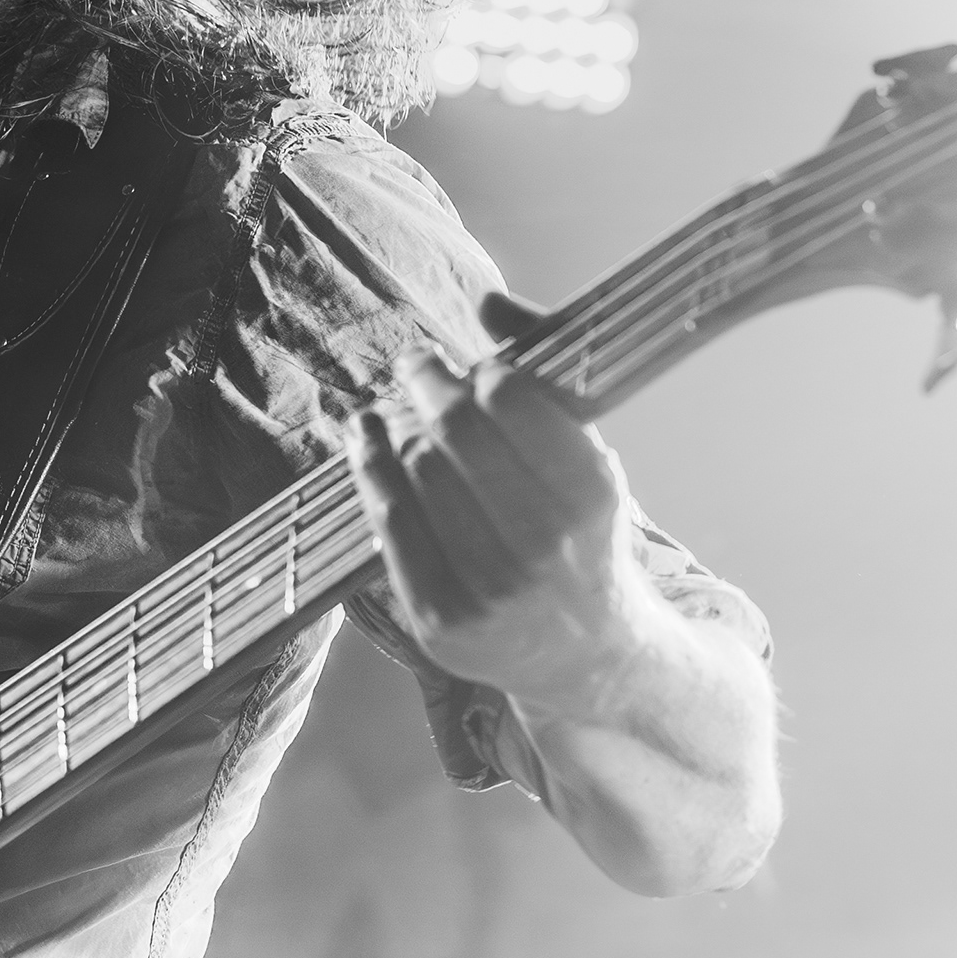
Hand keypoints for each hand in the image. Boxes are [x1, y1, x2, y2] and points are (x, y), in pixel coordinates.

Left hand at [341, 354, 656, 716]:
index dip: (482, 373)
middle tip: (417, 363)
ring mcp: (487, 592)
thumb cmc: (583, 539)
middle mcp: (542, 548)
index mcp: (592, 498)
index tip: (472, 366)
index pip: (512, 401)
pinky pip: (387, 524)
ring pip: (415, 474)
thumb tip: (488, 298)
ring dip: (393, 425)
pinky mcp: (439, 623)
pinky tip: (364, 438)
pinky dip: (369, 469)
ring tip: (390, 407)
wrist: (588, 659)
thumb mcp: (588, 458)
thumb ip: (544, 372)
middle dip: (428, 384)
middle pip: (454, 433)